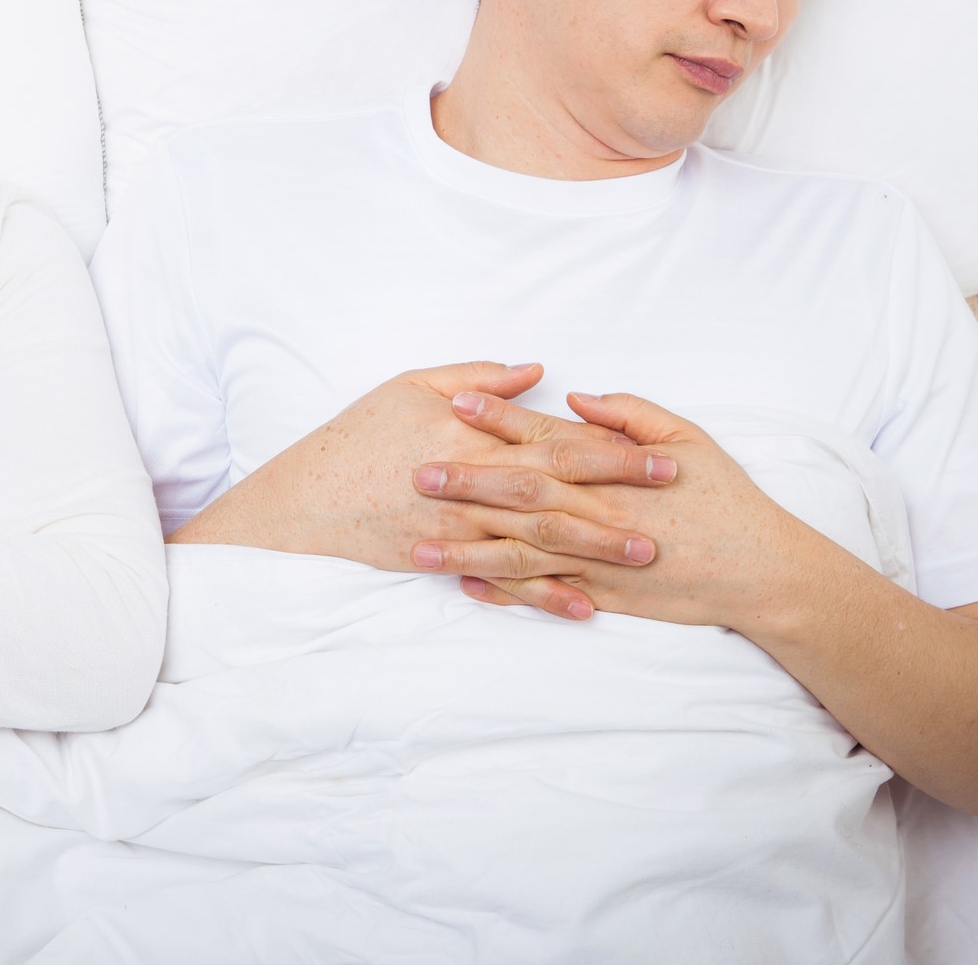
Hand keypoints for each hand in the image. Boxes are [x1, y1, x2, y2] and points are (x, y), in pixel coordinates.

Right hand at [170, 363, 672, 602]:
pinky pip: (504, 580)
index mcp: (469, 433)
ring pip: (539, 540)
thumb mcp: (410, 386)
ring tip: (647, 554)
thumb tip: (536, 371)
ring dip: (595, 549)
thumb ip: (477, 379)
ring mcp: (459, 528)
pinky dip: (545, 594)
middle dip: (619, 496)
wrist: (304, 500)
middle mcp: (470, 482)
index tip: (657, 454)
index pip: (553, 439)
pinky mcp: (446, 562)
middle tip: (673, 502)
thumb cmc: (358, 435)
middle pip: (558, 489)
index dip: (609, 447)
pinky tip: (585, 606)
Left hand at [414, 389, 811, 631]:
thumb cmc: (725, 498)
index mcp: (612, 471)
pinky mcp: (602, 596)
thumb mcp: (687, 439)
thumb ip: (630, 416)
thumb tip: (578, 400)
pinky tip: (466, 585)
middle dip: (465, 481)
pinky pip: (544, 593)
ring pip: (520, 551)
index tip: (456, 401)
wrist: (759, 571)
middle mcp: (596, 514)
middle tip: (415, 471)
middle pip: (519, 493)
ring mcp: (596, 560)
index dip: (499, 418)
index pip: (544, 438)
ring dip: (467, 546)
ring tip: (417, 544)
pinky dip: (505, 592)